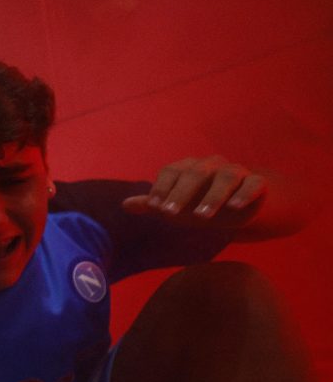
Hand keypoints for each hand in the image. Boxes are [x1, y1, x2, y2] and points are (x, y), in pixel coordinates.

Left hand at [122, 155, 265, 222]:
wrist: (242, 204)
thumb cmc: (201, 202)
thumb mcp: (177, 207)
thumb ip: (153, 204)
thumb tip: (125, 204)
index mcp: (189, 168)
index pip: (171, 172)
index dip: (162, 188)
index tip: (155, 207)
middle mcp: (211, 165)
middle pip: (196, 173)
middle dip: (181, 194)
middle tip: (170, 214)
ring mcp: (236, 171)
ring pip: (226, 176)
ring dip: (213, 196)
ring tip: (203, 216)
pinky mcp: (257, 181)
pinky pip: (254, 183)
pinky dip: (245, 193)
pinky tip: (236, 206)